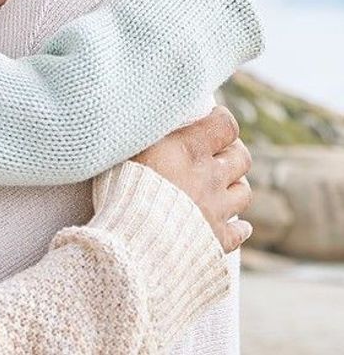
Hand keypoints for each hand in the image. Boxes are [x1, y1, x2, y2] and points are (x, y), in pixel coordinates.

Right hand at [132, 106, 251, 252]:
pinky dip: (238, 227)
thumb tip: (141, 119)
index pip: (225, 125)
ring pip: (244, 192)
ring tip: (219, 186)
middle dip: (231, 153)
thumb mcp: (124, 150)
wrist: (130, 244)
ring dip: (234, 186)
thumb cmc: (119, 191)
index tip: (210, 120)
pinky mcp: (216, 240)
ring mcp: (215, 210)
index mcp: (187, 150)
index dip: (221, 120)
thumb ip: (143, 135)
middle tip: (216, 154)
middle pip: (240, 157)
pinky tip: (232, 224)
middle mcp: (208, 177)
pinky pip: (239, 231)